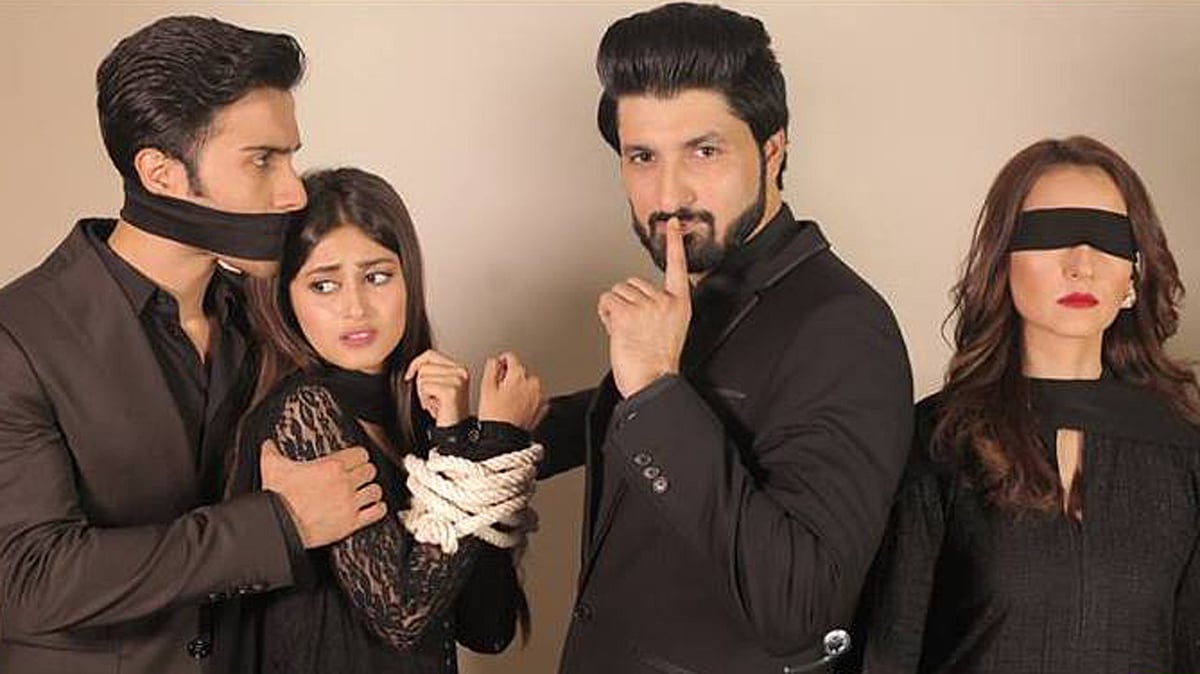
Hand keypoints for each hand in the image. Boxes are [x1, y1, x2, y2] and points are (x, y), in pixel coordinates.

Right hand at [260, 440, 384, 548]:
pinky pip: (376, 513)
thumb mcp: (272, 466)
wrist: (279, 525)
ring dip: (371, 491)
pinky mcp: (351, 522)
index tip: (355, 459)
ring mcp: (350, 503)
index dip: (359, 456)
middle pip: (370, 470)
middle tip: (359, 476)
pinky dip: (377, 509)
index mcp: (331, 466)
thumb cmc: (277, 498)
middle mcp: (345, 483)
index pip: (361, 454)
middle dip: (365, 472)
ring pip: (376, 491)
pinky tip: (373, 508)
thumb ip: (272, 451)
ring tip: (365, 492)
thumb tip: (268, 444)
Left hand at [404, 349, 469, 426]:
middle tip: (431, 398)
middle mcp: (461, 371)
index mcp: (459, 368)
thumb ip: (431, 371)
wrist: (454, 432)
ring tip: (434, 402)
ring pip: (423, 376)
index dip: (416, 364)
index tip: (410, 375)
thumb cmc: (446, 412)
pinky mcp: (451, 391)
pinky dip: (425, 399)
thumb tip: (414, 365)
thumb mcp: (439, 386)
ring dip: (422, 393)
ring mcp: (457, 380)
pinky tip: (434, 407)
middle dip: (420, 383)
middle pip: (424, 365)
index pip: (430, 354)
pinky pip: (425, 387)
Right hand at [478, 351, 542, 429]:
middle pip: (521, 373)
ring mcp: (540, 396)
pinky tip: (518, 408)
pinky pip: (536, 397)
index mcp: (518, 376)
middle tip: (501, 391)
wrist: (504, 438)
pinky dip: (529, 399)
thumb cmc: (494, 417)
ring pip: (530, 385)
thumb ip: (491, 368)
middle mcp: (532, 384)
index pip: (512, 358)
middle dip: (512, 378)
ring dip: (521, 388)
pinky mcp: (543, 408)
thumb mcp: (486, 388)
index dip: (502, 361)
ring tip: (509, 402)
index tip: (499, 366)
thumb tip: (495, 361)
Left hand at [597, 218, 690, 397]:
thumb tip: (639, 301)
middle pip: (632, 282)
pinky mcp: (625, 313)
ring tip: (626, 331)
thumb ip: (659, 308)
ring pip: (616, 292)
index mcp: (679, 303)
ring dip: (614, 310)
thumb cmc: (658, 362)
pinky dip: (604, 313)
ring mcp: (644, 306)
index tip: (674, 224)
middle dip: (626, 301)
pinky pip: (606, 301)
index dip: (675, 243)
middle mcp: (663, 301)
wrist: (652, 382)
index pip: (677, 267)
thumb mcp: (669, 329)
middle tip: (633, 326)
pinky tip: (615, 328)